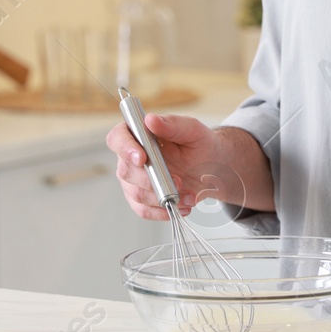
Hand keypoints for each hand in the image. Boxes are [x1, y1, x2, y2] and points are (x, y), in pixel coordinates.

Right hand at [106, 113, 227, 220]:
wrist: (212, 167)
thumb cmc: (200, 144)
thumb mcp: (192, 130)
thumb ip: (172, 124)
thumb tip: (150, 120)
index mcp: (138, 134)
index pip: (117, 138)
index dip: (125, 149)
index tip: (142, 158)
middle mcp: (131, 157)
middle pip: (125, 171)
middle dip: (152, 180)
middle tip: (179, 181)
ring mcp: (134, 180)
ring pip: (136, 193)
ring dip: (162, 197)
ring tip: (187, 195)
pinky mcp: (142, 199)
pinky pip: (143, 210)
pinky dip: (163, 211)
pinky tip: (182, 206)